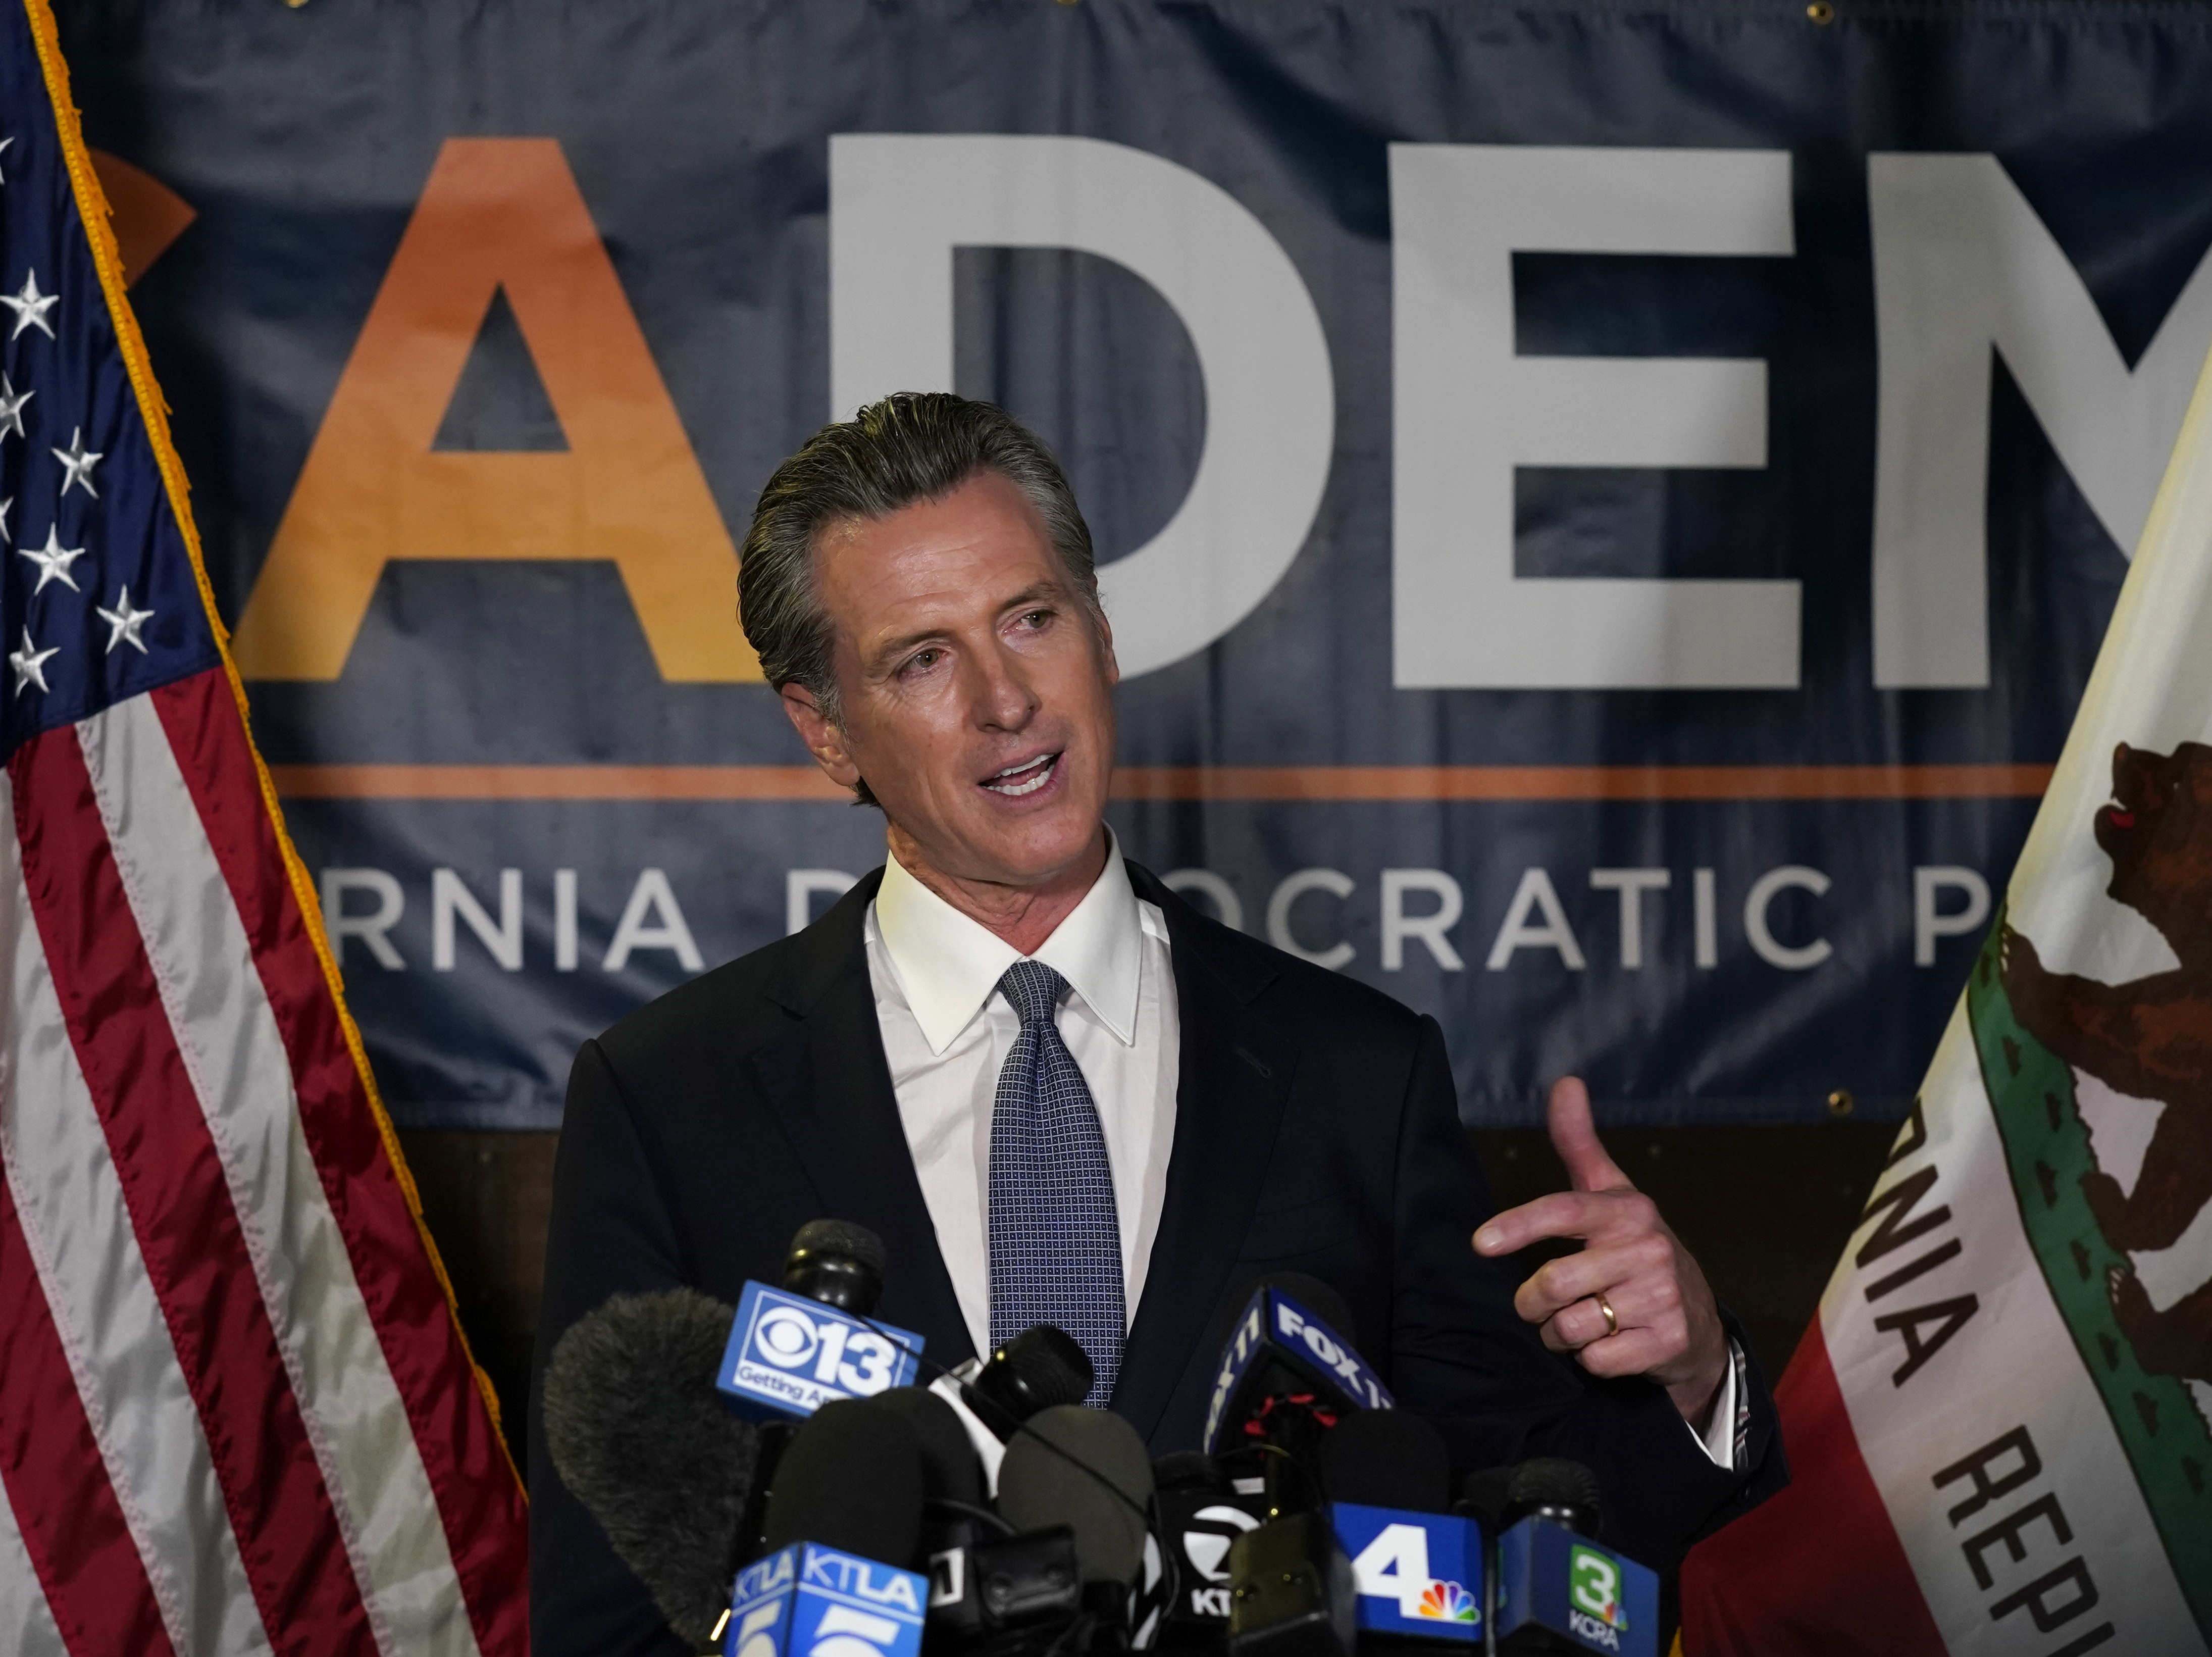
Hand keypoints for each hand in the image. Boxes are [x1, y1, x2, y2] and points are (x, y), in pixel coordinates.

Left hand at [1472, 1076, 1727, 1427]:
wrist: (1698, 1319)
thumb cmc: (1636, 1250)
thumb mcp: (1611, 1194)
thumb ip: (1579, 1143)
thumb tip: (1566, 1082)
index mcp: (1628, 1210)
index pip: (1563, 1211)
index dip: (1518, 1225)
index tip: (1480, 1243)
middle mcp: (1648, 1249)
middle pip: (1553, 1283)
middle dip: (1532, 1302)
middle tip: (1540, 1304)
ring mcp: (1662, 1298)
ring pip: (1570, 1327)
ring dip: (1558, 1333)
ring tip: (1580, 1322)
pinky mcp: (1668, 1342)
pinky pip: (1596, 1360)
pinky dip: (1589, 1359)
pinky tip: (1609, 1343)